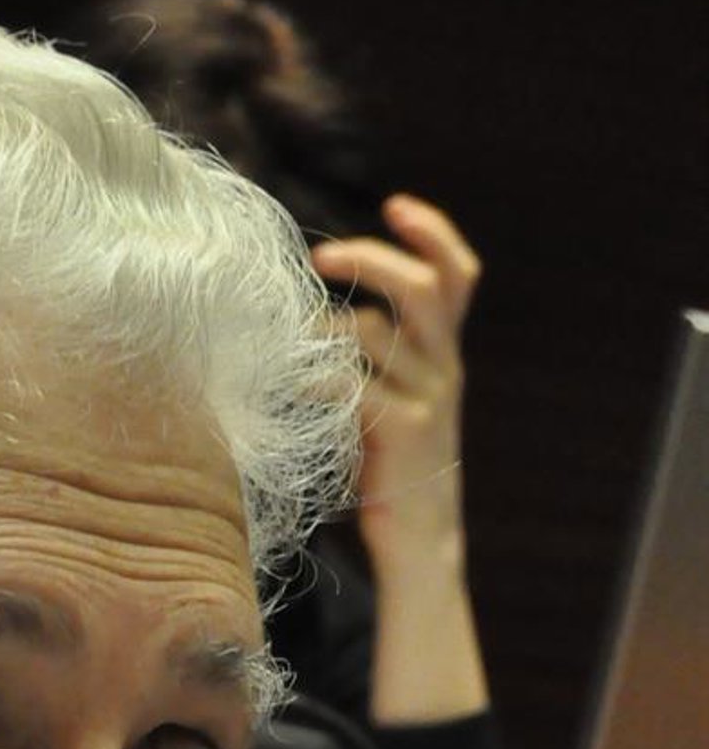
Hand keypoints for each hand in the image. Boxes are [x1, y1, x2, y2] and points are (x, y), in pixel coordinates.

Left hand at [309, 193, 481, 564]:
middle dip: (372, 261)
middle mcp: (444, 368)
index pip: (458, 275)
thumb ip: (373, 361)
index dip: (433, 233)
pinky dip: (316, 377)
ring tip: (288, 344)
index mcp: (444, 354)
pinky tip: (289, 384)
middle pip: (421, 288)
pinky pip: (355, 385)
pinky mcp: (404, 434)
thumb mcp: (390, 403)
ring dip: (325, 329)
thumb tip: (310, 320)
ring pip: (377, 334)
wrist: (420, 543)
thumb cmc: (391, 473)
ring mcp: (428, 400)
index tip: (395, 205)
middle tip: (323, 257)